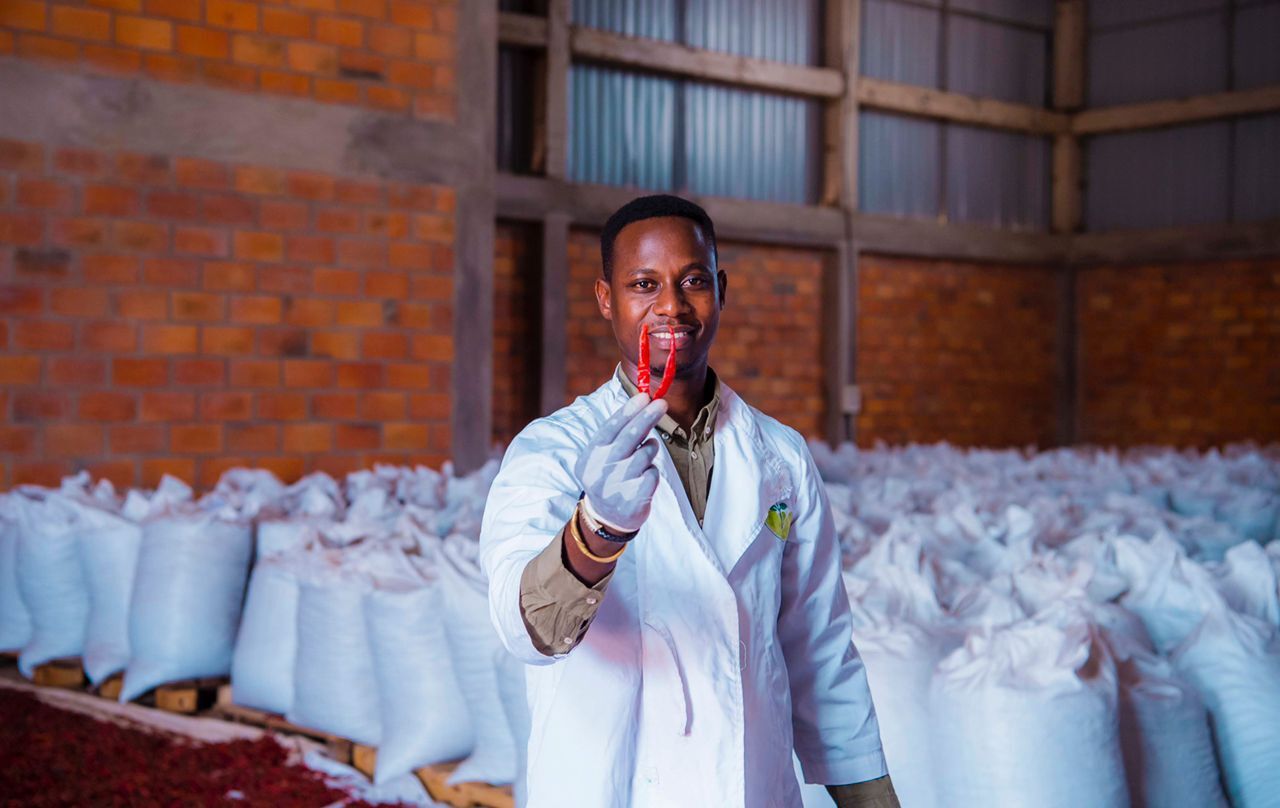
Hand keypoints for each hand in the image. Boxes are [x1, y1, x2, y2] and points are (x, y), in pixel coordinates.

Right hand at [574, 393, 667, 534]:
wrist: (606, 517)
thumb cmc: (608, 476)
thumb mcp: (601, 456)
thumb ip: (616, 435)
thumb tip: (641, 403)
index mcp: (591, 456)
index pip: (611, 428)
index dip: (629, 410)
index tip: (645, 397)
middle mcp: (601, 470)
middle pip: (630, 436)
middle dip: (648, 417)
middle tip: (662, 404)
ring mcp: (617, 486)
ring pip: (646, 454)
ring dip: (650, 450)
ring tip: (643, 456)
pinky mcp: (633, 500)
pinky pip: (653, 473)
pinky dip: (652, 472)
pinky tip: (643, 478)